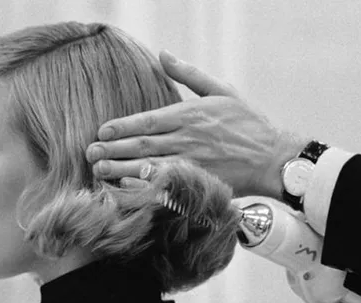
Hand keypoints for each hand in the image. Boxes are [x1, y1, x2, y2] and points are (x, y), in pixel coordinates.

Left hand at [86, 50, 309, 197]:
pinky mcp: (197, 182)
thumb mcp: (221, 89)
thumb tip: (163, 54)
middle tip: (89, 154)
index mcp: (189, 115)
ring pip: (147, 166)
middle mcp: (186, 139)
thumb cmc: (247, 123)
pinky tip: (126, 189)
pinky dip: (144, 187)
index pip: (146, 120)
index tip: (101, 131)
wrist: (272, 157)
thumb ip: (190, 74)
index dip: (120, 127)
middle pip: (140, 145)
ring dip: (120, 170)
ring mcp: (191, 163)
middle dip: (111, 150)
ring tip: (98, 171)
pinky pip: (165, 186)